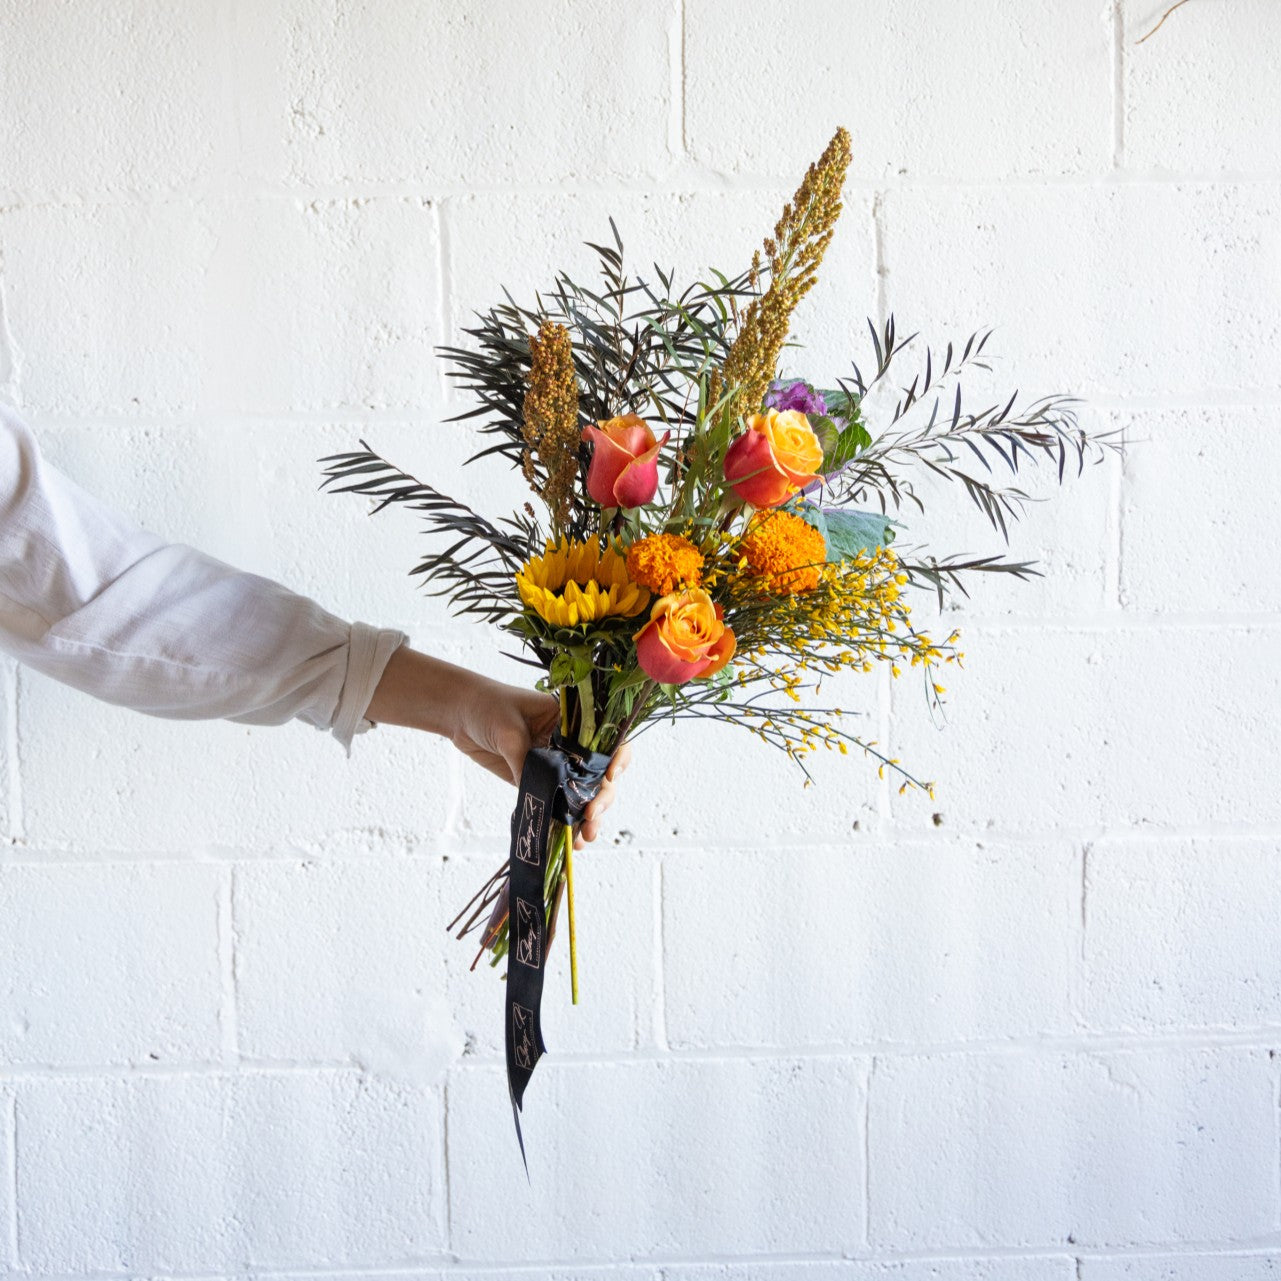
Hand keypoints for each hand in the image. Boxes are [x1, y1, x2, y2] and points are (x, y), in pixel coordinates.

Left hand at [363, 646, 628, 844]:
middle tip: (591, 816)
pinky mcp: (539, 781)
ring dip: (587, 818)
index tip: (611, 775)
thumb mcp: (508, 729)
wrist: (461, 713)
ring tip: (583, 838)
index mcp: (572, 722)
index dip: (618, 758)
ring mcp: (556, 766)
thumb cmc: (488, 707)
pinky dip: (562, 823)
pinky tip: (567, 840)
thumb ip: (524, 760)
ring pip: (582, 795)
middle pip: (598, 775)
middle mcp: (571, 746)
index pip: (606, 740)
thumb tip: (535, 795)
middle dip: (600, 798)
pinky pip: (556, 804)